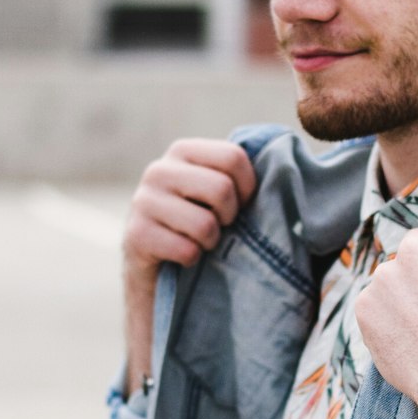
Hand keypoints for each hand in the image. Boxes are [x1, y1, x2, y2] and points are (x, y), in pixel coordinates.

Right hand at [123, 138, 256, 280]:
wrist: (155, 267)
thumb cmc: (197, 223)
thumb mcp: (214, 192)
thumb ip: (236, 174)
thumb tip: (280, 166)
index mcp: (183, 151)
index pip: (234, 157)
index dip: (248, 187)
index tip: (240, 204)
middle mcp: (158, 170)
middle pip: (222, 189)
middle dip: (229, 217)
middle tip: (219, 225)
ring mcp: (143, 202)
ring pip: (205, 224)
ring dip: (211, 241)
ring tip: (200, 241)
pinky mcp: (136, 235)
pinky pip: (187, 250)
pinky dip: (192, 259)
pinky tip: (181, 255)